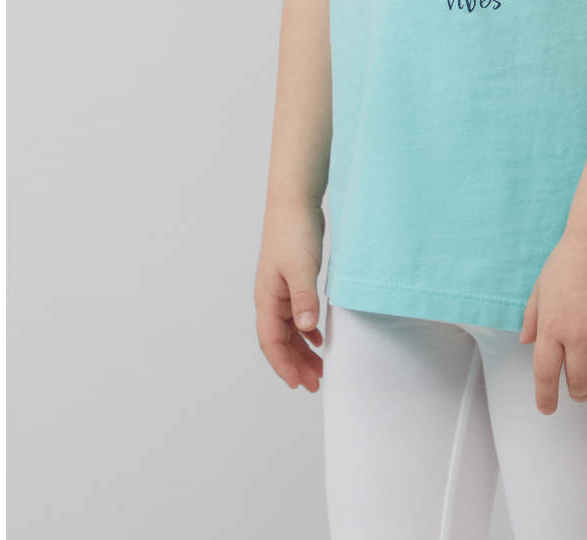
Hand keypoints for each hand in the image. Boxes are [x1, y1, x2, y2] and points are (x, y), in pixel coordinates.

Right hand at [254, 199, 325, 392]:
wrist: (294, 201)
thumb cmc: (294, 232)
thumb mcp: (302, 268)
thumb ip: (304, 299)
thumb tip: (306, 330)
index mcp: (266, 298)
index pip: (271, 342)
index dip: (284, 366)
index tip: (300, 384)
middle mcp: (270, 298)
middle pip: (279, 341)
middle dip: (295, 364)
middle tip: (315, 383)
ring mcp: (280, 289)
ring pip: (288, 330)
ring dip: (302, 350)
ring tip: (320, 367)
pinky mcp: (292, 281)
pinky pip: (295, 315)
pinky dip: (306, 330)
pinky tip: (319, 337)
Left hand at [518, 223, 586, 413]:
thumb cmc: (570, 258)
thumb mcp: (541, 286)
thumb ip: (532, 316)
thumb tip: (525, 342)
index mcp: (552, 326)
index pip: (545, 374)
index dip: (546, 397)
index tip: (548, 408)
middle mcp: (579, 334)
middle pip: (578, 380)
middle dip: (577, 394)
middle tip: (579, 396)